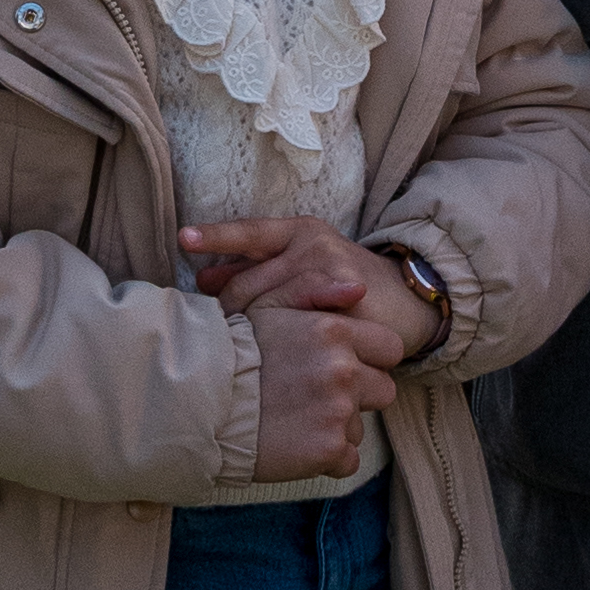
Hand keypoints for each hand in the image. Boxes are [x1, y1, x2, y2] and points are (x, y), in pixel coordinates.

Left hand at [188, 213, 438, 366]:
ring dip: (250, 332)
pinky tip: (273, 358)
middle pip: (250, 281)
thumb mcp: (303, 265)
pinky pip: (302, 325)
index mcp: (300, 231)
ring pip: (270, 307)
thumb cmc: (342, 285)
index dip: (217, 236)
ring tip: (238, 354)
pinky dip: (282, 342)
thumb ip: (260, 269)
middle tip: (213, 336)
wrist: (405, 300)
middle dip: (227, 310)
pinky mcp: (349, 299)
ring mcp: (332, 271)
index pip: (251, 232)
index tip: (184, 239)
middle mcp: (314, 245)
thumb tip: (204, 279)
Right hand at [245, 293, 399, 478]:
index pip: (389, 348)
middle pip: (384, 389)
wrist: (198, 402)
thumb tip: (360, 289)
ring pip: (361, 426)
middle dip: (358, 395)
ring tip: (298, 420)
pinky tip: (296, 445)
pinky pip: (347, 460)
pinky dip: (326, 458)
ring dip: (338, 426)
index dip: (369, 358)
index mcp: (334, 330)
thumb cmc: (231, 350)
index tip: (343, 366)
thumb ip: (314, 288)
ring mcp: (337, 411)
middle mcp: (343, 369)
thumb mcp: (268, 305)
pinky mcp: (328, 449)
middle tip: (316, 396)